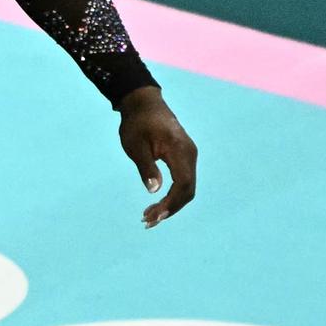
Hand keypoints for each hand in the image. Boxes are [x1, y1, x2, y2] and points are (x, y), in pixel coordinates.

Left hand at [116, 86, 196, 228]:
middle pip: (188, 190)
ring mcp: (189, 156)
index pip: (183, 183)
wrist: (143, 104)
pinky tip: (156, 205)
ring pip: (187, 188)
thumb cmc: (137, 123)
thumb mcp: (135, 146)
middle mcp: (190, 154)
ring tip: (149, 217)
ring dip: (171, 205)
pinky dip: (172, 195)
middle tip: (147, 221)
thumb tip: (154, 191)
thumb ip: (146, 167)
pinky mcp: (184, 158)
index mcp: (179, 149)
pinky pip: (183, 181)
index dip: (172, 203)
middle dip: (170, 208)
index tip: (155, 216)